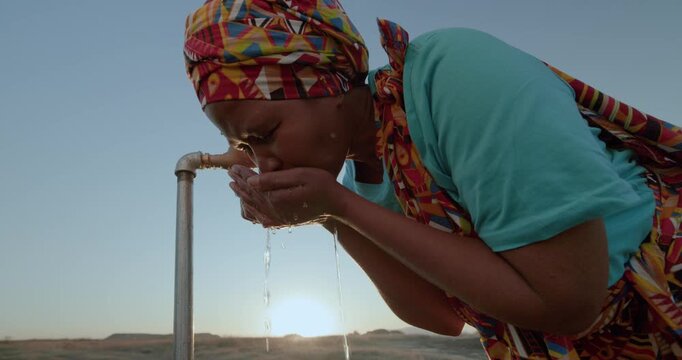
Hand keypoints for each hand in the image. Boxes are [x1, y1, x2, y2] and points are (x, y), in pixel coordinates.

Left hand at [229, 165, 344, 227]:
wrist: (335, 206)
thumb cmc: (321, 185)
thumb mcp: (300, 176)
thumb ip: (275, 178)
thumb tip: (252, 180)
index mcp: (274, 197)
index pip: (252, 184)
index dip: (242, 175)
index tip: (232, 167)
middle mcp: (273, 211)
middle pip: (250, 196)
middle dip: (239, 184)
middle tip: (229, 174)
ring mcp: (278, 219)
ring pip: (253, 208)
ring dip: (243, 197)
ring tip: (234, 187)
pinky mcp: (283, 222)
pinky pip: (262, 219)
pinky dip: (252, 212)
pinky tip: (249, 209)